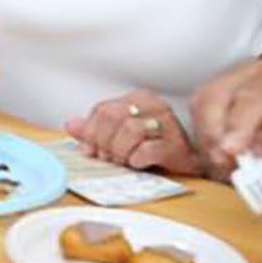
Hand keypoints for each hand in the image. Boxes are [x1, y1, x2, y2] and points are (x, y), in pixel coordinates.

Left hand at [66, 89, 202, 174]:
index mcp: (138, 98)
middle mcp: (154, 106)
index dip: (91, 132)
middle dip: (104, 141)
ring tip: (123, 161)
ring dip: (120, 152)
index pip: (102, 109)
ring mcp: (167, 125)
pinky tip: (137, 163)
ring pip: (129, 131)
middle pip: (113, 116)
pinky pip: (147, 150)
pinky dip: (136, 159)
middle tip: (107, 157)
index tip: (90, 150)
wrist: (191, 162)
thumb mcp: (121, 134)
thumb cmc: (154, 146)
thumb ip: (95, 129)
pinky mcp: (176, 146)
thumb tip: (70, 124)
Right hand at [188, 55, 261, 174]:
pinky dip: (206, 135)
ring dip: (206, 136)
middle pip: (214, 96)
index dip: (237, 126)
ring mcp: (234, 80)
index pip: (250, 97)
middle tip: (224, 164)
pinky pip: (203, 112)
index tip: (230, 152)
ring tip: (224, 162)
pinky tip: (221, 153)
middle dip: (214, 133)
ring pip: (202, 103)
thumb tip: (250, 154)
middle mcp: (251, 71)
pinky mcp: (224, 95)